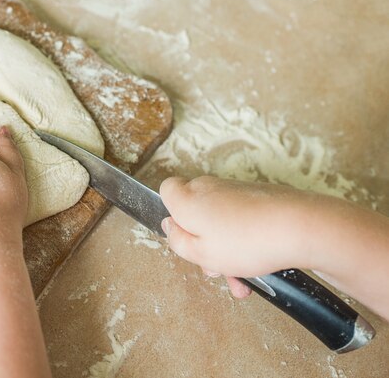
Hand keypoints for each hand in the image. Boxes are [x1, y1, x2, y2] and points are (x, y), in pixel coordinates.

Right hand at [160, 176, 318, 297]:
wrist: (301, 228)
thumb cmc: (247, 241)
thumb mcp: (199, 253)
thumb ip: (176, 240)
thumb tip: (170, 226)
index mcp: (190, 198)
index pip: (167, 190)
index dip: (171, 215)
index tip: (183, 236)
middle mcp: (211, 188)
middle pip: (195, 213)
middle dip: (202, 242)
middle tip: (213, 266)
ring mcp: (237, 192)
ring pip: (221, 223)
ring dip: (227, 251)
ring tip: (241, 279)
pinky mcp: (260, 199)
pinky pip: (243, 223)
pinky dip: (246, 244)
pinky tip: (258, 270)